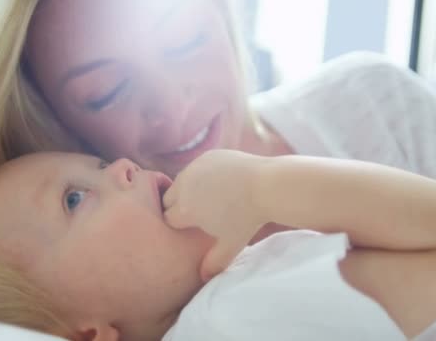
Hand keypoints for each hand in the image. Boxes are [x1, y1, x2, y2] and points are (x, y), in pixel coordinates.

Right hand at [163, 150, 266, 280]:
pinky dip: (202, 175)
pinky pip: (196, 168)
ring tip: (208, 197)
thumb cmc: (248, 218)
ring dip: (188, 189)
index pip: (169, 219)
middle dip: (178, 206)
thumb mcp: (231, 244)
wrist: (267, 185)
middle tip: (197, 214)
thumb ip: (214, 262)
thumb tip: (204, 277)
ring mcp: (194, 168)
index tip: (193, 228)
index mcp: (185, 210)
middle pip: (168, 199)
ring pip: (181, 181)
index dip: (180, 225)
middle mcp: (184, 186)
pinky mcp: (206, 156)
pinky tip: (220, 182)